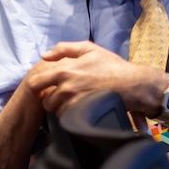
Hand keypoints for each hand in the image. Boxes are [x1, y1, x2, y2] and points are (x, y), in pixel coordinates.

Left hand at [25, 41, 163, 114]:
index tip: (44, 88)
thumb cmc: (111, 65)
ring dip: (61, 109)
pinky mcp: (83, 114)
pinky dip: (71, 116)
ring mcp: (74, 103)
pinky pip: (68, 119)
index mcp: (64, 70)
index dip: (37, 86)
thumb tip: (44, 55)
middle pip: (45, 101)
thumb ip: (64, 49)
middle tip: (61, 97)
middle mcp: (66, 87)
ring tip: (72, 103)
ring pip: (56, 111)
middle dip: (50, 100)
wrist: (132, 85)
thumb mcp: (89, 49)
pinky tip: (79, 110)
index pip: (35, 83)